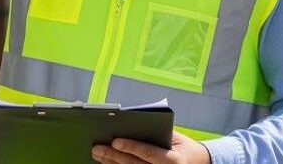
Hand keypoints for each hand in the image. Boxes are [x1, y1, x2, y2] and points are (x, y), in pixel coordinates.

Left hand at [92, 131, 210, 163]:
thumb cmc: (185, 148)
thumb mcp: (176, 137)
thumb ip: (156, 131)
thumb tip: (129, 122)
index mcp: (173, 160)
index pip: (148, 153)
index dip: (131, 147)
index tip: (114, 140)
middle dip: (113, 156)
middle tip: (97, 148)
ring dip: (111, 163)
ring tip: (97, 154)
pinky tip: (107, 162)